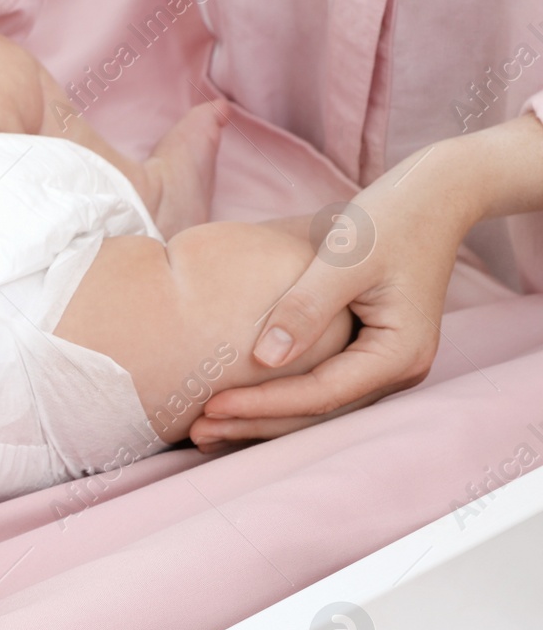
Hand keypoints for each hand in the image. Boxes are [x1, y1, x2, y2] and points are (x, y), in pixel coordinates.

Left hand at [190, 159, 472, 448]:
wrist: (431, 199)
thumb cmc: (389, 220)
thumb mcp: (344, 259)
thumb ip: (305, 308)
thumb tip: (265, 359)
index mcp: (398, 353)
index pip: (321, 394)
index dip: (263, 404)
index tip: (211, 405)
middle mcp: (397, 370)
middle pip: (317, 412)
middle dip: (255, 424)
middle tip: (197, 431)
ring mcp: (384, 366)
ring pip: (316, 407)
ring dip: (262, 419)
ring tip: (205, 429)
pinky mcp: (366, 355)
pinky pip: (319, 388)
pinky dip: (278, 398)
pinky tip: (237, 405)